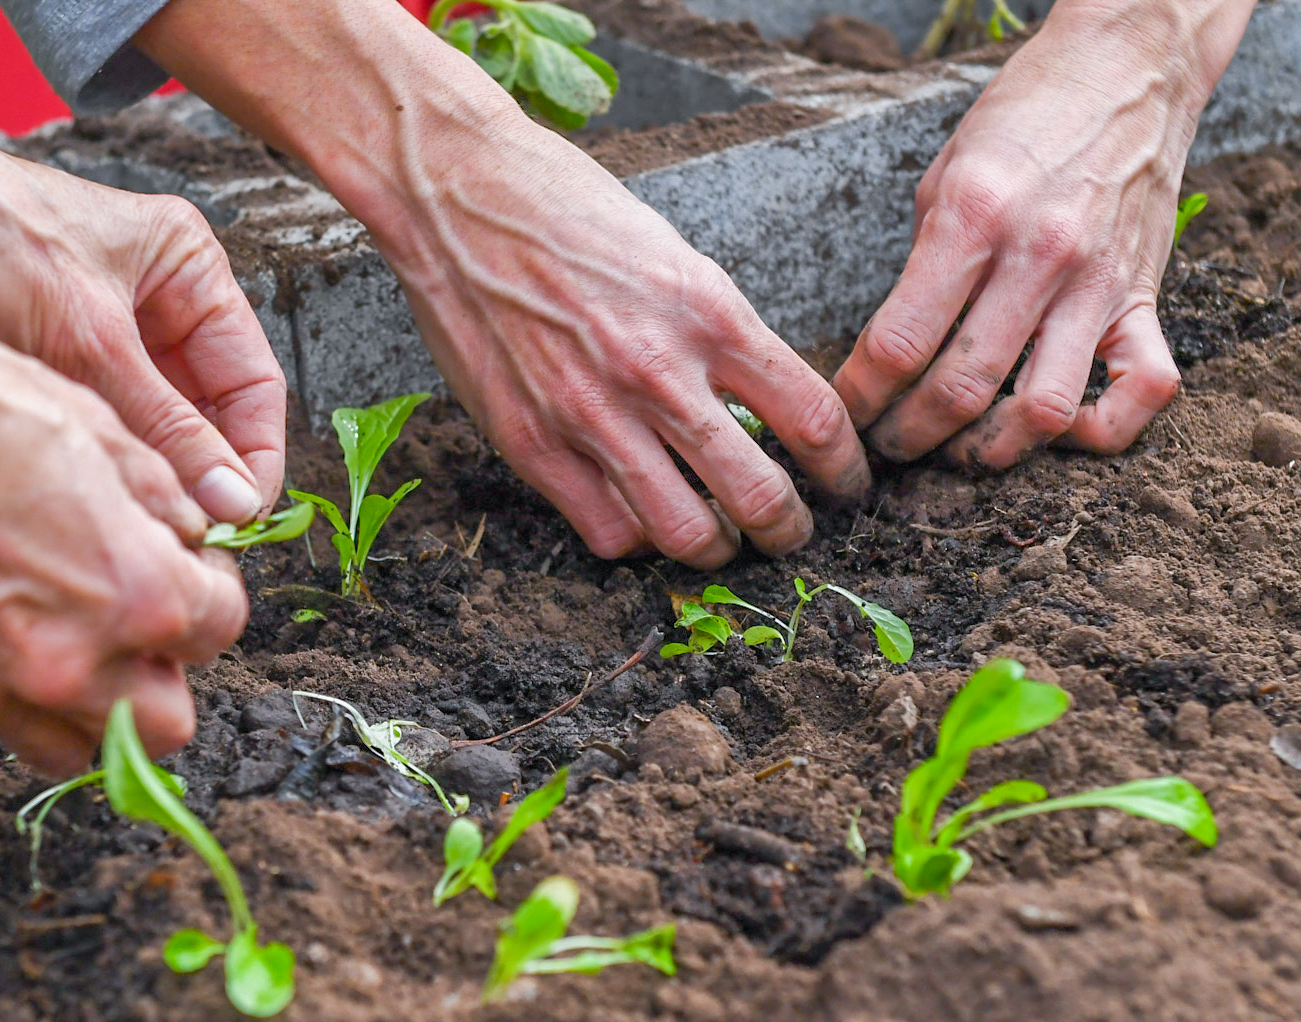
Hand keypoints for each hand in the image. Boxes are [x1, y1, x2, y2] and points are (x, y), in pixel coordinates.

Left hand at [0, 13, 286, 525]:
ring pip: (149, 433)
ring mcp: (97, 339)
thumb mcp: (89, 341)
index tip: (242, 522)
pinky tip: (89, 507)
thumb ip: (167, 431)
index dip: (253, 456)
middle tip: (193, 544)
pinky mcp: (44, 369)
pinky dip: (98, 470)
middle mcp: (151, 305)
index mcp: (185, 270)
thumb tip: (233, 506)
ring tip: (137, 530)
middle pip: (206, 415)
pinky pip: (94, 435)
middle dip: (200, 477)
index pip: (253, 383)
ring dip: (147, 479)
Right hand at [0, 243, 247, 775]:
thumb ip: (166, 504)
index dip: (214, 591)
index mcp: (139, 594)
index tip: (190, 568)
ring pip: (80, 750)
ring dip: (96, 709)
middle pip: (166, 725)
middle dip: (167, 673)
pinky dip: (16, 694)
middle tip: (144, 618)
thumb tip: (194, 537)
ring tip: (78, 641)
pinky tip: (3, 630)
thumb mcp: (101, 431)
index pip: (222, 631)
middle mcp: (74, 661)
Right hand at [377, 129, 869, 566]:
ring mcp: (592, 415)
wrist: (456, 194)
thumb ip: (720, 336)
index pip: (813, 419)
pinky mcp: (533, 444)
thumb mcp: (674, 257)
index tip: (845, 483)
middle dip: (788, 530)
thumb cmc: (566, 211)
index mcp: (709, 313)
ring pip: (684, 533)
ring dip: (715, 549)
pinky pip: (607, 531)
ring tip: (718, 539)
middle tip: (791, 532)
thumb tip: (761, 406)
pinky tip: (641, 517)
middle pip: (759, 497)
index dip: (843, 469)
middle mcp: (659, 372)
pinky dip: (635, 538)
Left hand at [835, 0, 1254, 468]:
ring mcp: (1099, 282)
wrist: (1128, 67)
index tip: (843, 414)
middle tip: (888, 444)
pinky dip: (1101, 431)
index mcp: (973, 216)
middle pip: (961, 391)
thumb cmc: (1024, 119)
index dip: (858, 397)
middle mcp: (1039, 254)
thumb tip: (888, 354)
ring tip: (959, 451)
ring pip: (1043, 411)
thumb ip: (922, 267)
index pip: (898, 343)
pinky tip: (1058, 431)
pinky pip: (1143, 392)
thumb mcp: (944, 176)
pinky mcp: (1146, 297)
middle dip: (908, 437)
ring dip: (990, 452)